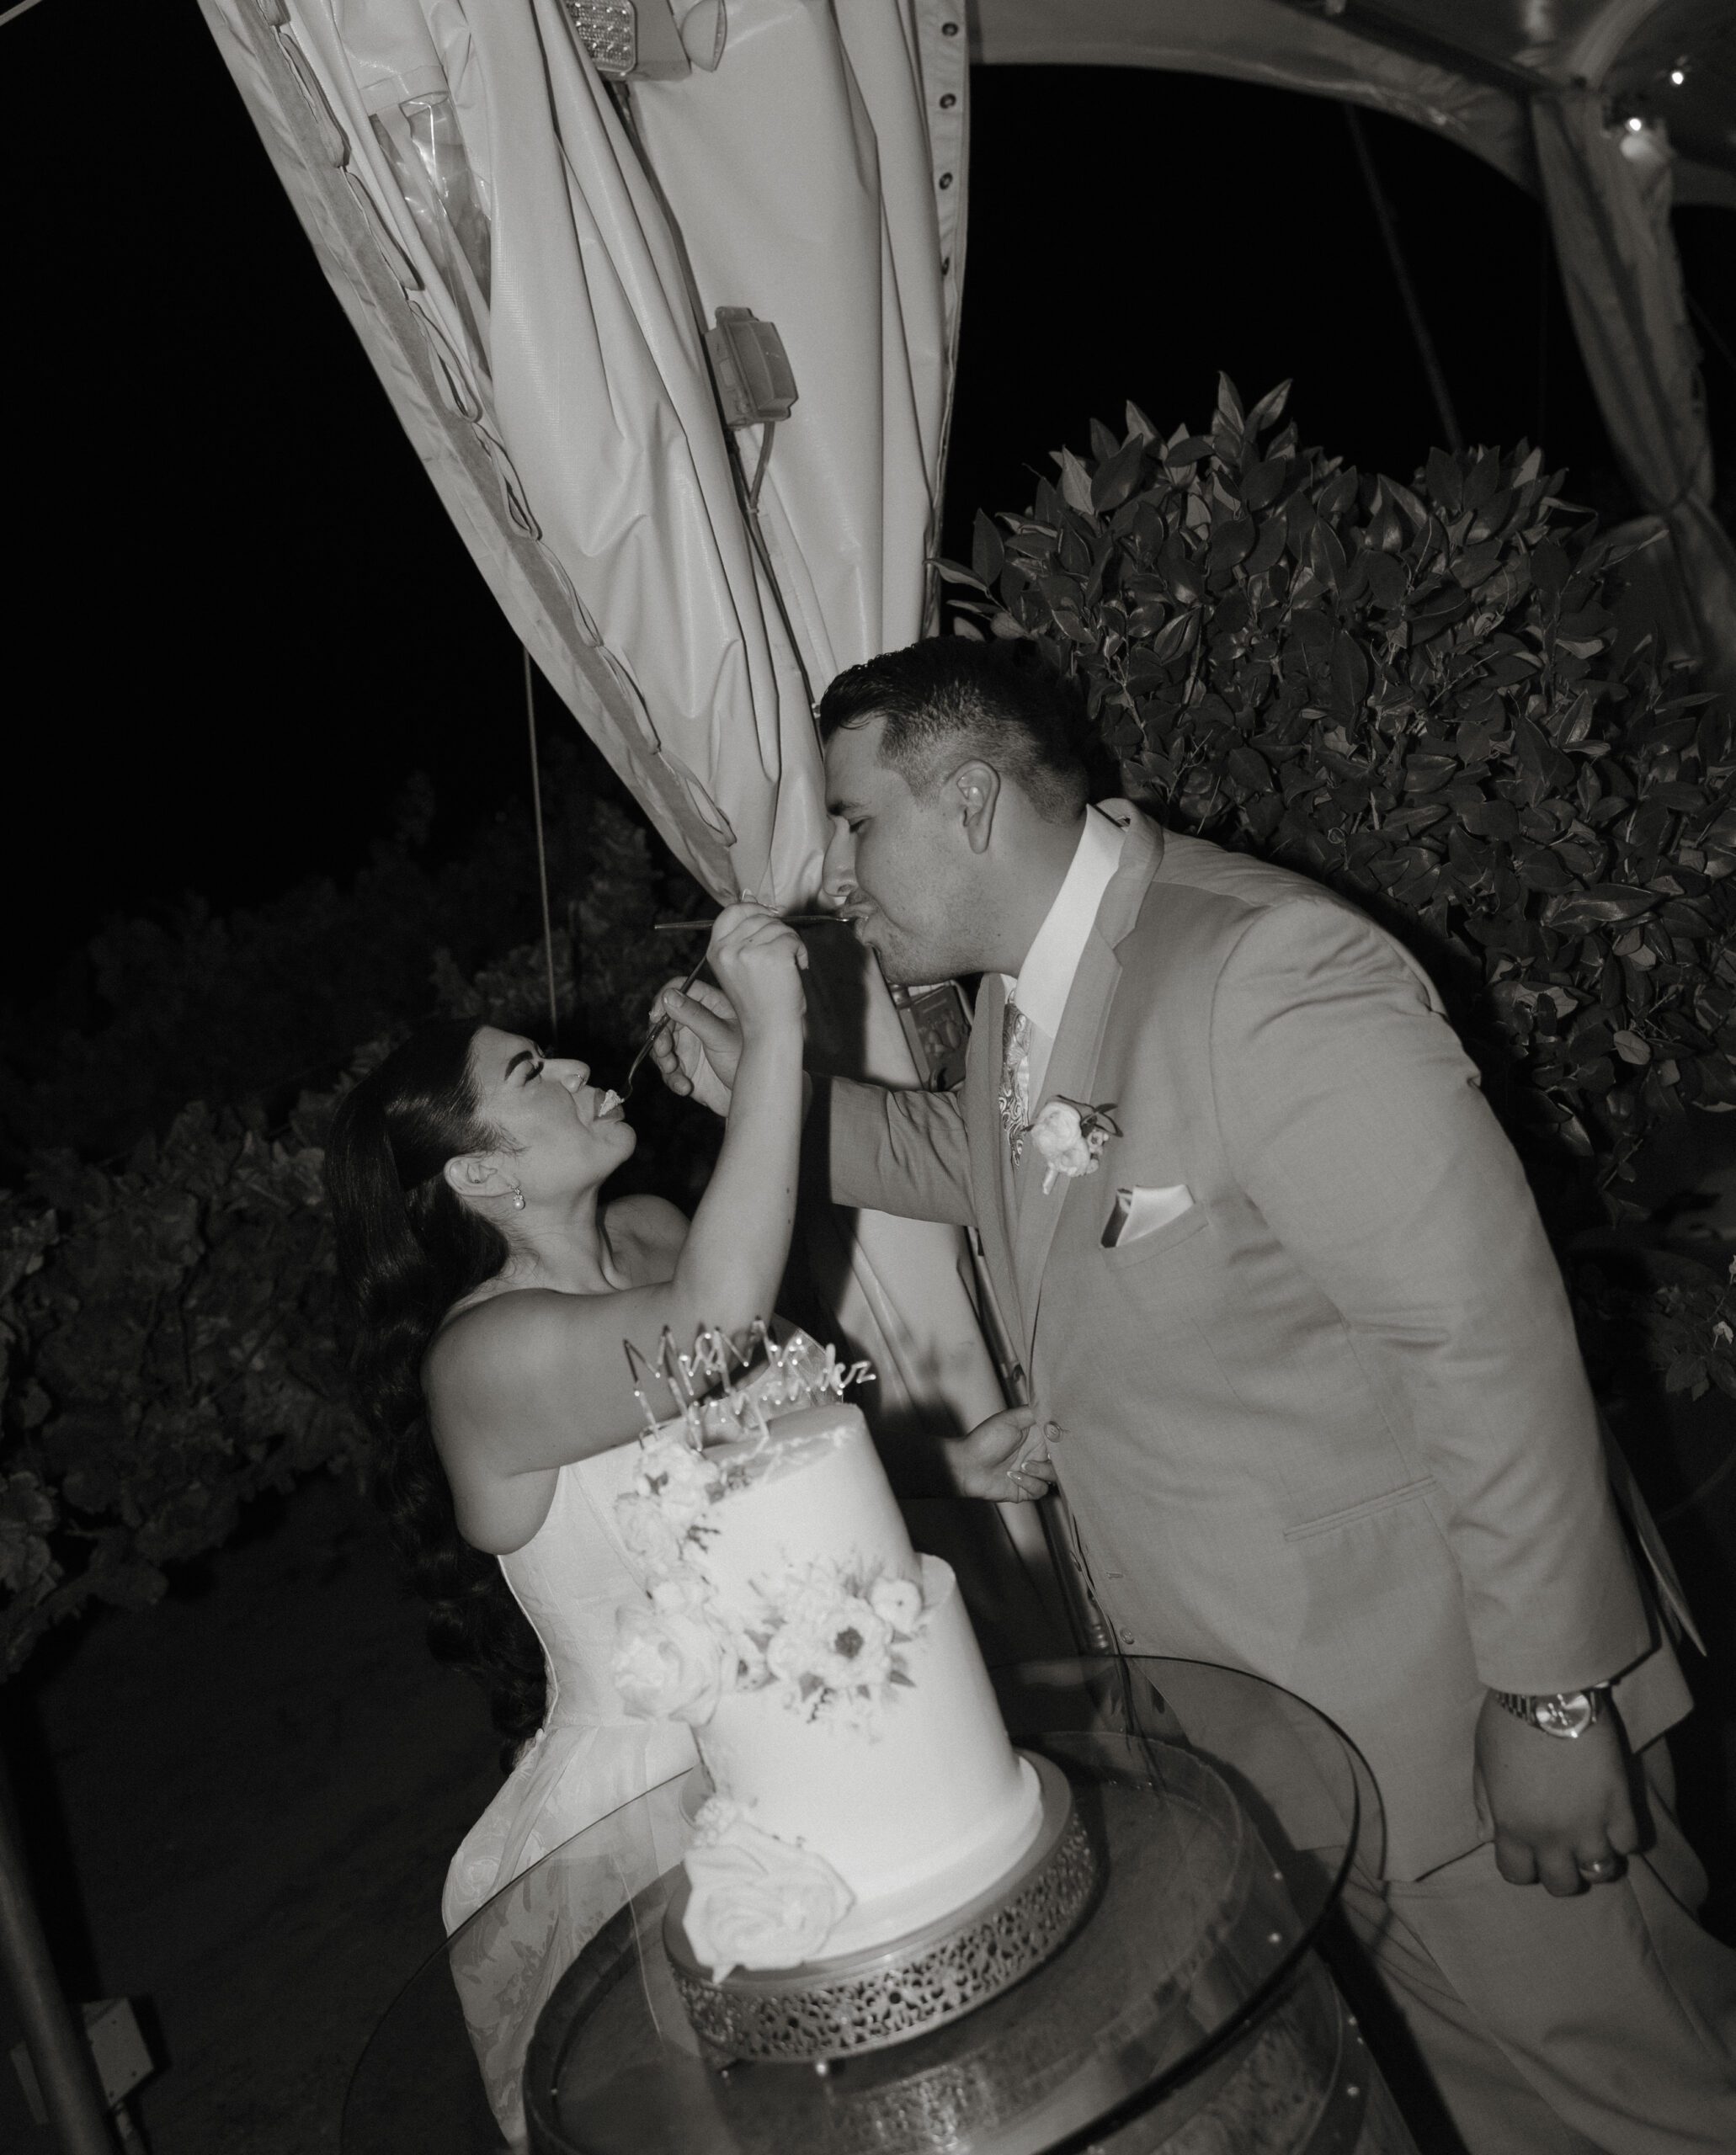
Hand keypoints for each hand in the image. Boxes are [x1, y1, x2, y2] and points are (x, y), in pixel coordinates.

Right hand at [651, 976, 740, 1115]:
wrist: (755, 1097)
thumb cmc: (747, 1061)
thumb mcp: (720, 1036)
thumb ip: (694, 1016)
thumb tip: (668, 996)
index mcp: (711, 1005)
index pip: (680, 989)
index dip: (664, 999)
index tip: (657, 1017)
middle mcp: (698, 1022)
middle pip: (665, 1018)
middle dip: (660, 1035)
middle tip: (664, 1050)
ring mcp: (691, 1045)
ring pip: (661, 1044)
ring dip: (662, 1058)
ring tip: (673, 1070)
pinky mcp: (686, 1068)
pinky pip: (668, 1069)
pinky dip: (672, 1078)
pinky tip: (684, 1087)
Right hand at [706, 903, 806, 1041]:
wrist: (769, 1030)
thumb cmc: (760, 1001)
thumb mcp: (740, 965)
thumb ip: (743, 933)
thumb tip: (749, 897)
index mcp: (716, 951)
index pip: (731, 912)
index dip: (753, 910)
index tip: (768, 921)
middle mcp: (727, 950)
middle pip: (759, 917)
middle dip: (777, 931)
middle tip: (783, 953)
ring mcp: (748, 952)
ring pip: (779, 926)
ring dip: (791, 943)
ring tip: (789, 966)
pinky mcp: (771, 955)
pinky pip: (793, 938)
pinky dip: (801, 952)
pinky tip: (797, 968)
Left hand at [950, 1406, 1057, 1502]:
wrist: (966, 1466)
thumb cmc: (984, 1440)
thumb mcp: (1009, 1419)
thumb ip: (1033, 1412)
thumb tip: (1053, 1407)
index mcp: (1035, 1436)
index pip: (1059, 1439)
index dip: (1065, 1440)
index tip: (1063, 1438)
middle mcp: (1036, 1454)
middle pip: (1062, 1459)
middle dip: (1058, 1459)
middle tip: (1047, 1455)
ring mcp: (1031, 1472)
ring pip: (1053, 1476)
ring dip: (1040, 1470)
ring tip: (1023, 1465)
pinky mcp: (1026, 1489)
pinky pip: (1040, 1489)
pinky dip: (1029, 1483)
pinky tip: (1013, 1476)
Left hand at [1473, 1690, 1640, 1895]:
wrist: (1548, 1692)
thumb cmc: (1507, 1721)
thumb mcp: (1482, 1762)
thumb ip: (1485, 1803)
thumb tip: (1487, 1834)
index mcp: (1511, 1826)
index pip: (1515, 1875)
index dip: (1523, 1865)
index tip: (1530, 1849)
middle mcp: (1550, 1835)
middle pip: (1562, 1885)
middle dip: (1563, 1868)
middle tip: (1566, 1844)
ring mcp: (1588, 1824)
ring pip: (1601, 1871)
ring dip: (1597, 1856)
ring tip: (1595, 1833)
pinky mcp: (1619, 1806)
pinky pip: (1630, 1843)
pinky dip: (1624, 1835)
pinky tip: (1615, 1816)